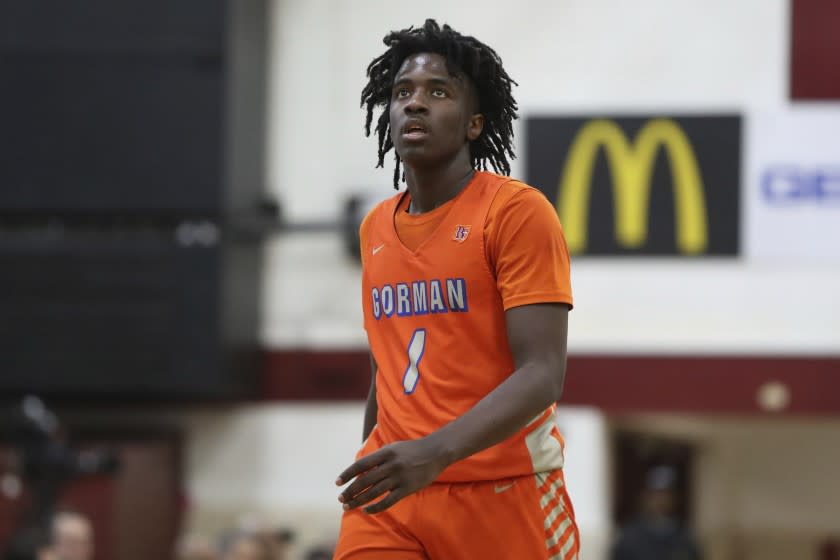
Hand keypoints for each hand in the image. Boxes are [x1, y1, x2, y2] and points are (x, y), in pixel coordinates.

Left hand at [335, 438, 449, 513]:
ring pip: (373, 492)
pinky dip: (375, 507)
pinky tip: (366, 510)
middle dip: (350, 491)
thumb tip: (360, 472)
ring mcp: (399, 477)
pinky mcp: (407, 488)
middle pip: (365, 480)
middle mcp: (391, 465)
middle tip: (340, 499)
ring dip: (359, 500)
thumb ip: (378, 458)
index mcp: (385, 453)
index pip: (361, 465)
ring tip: (348, 506)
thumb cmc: (411, 450)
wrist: (435, 452)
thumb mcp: (393, 448)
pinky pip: (387, 501)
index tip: (337, 483)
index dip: (347, 474)